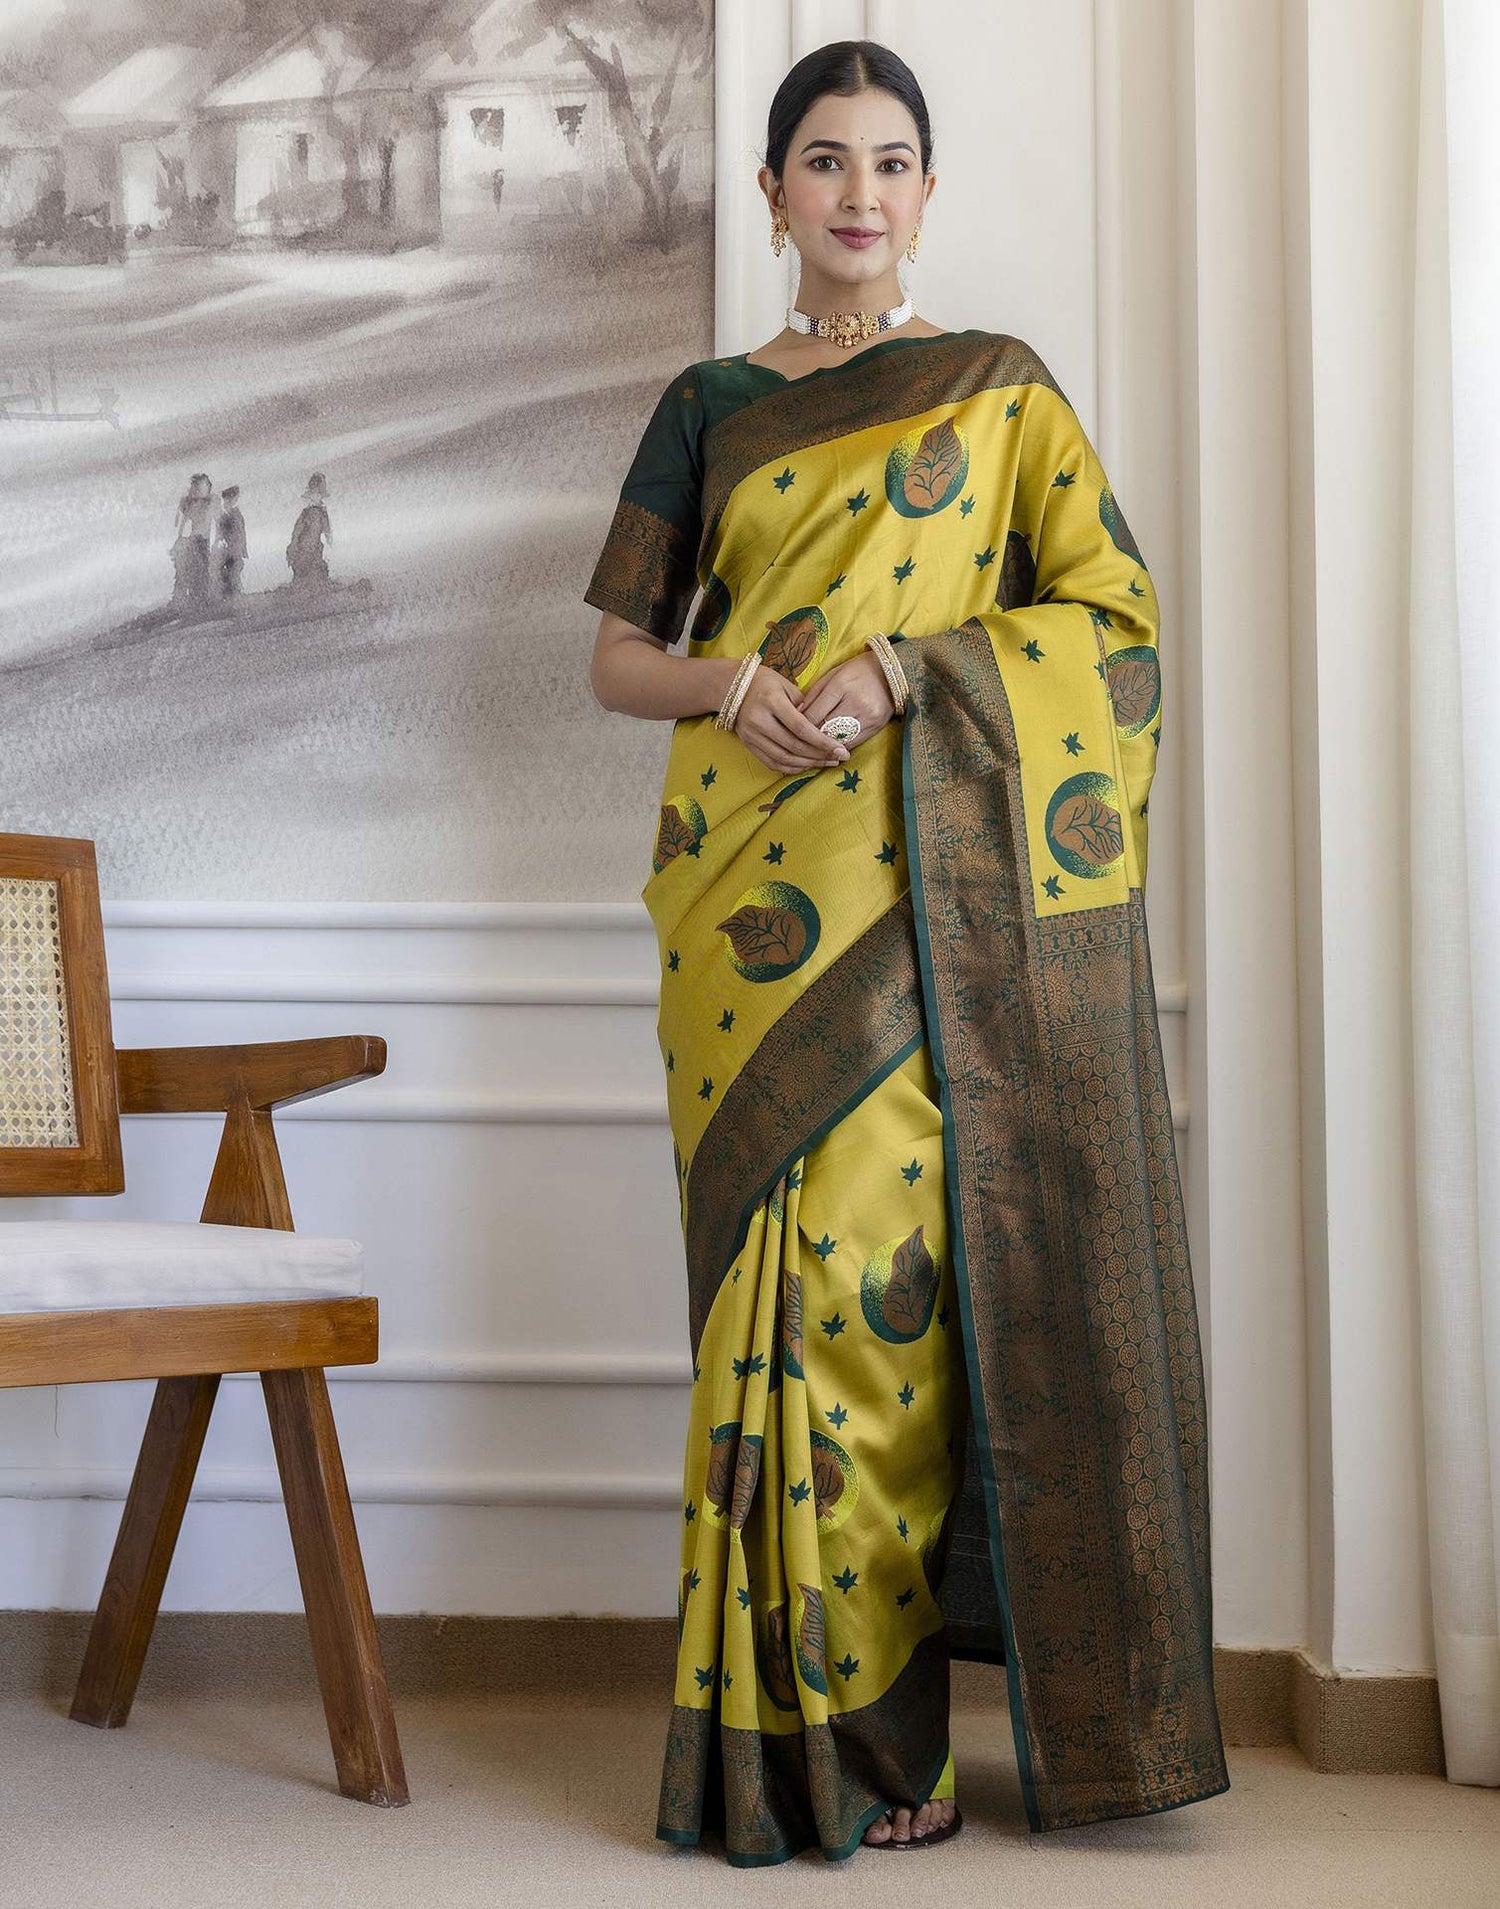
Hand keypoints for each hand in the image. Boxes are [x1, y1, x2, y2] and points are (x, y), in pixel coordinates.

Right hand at [734, 665, 850, 775]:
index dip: (822, 742)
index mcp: (772, 701)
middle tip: (839, 758)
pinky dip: (791, 768)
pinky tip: (807, 766)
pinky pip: (772, 763)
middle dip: (819, 755)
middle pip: (794, 746)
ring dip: (808, 764)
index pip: (801, 728)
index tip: (841, 749)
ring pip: (784, 759)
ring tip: (826, 763)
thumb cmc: (765, 682)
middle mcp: (759, 721)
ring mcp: (751, 735)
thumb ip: (805, 707)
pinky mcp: (748, 745)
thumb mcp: (786, 685)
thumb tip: (824, 729)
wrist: (731, 687)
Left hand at [796, 648, 896, 747]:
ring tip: (813, 746)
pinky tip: (831, 746)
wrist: (893, 672)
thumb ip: (814, 694)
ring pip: (837, 739)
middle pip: (824, 728)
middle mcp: (855, 702)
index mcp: (841, 685)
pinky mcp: (876, 726)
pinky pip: (852, 742)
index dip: (799, 726)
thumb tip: (795, 715)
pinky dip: (839, 745)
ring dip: (824, 744)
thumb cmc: (857, 671)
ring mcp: (867, 716)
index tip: (791, 730)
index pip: (814, 714)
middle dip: (809, 737)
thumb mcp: (833, 675)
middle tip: (798, 742)